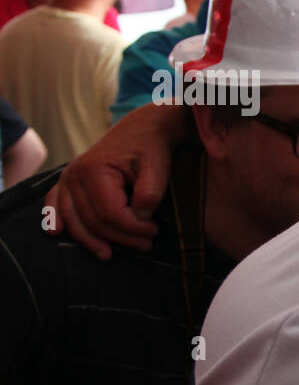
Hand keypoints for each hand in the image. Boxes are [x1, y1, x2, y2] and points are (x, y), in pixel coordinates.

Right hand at [42, 102, 183, 258]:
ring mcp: (68, 178)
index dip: (133, 229)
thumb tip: (139, 219)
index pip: (110, 213)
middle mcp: (75, 174)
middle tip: (147, 244)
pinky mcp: (69, 181)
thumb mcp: (158, 168)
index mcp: (95, 169)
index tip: (155, 231)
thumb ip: (149, 195)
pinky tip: (55, 232)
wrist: (143, 129)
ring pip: (75, 219)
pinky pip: (56, 203)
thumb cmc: (151, 149)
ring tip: (111, 254)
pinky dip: (56, 218)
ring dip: (92, 240)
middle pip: (92, 221)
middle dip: (120, 238)